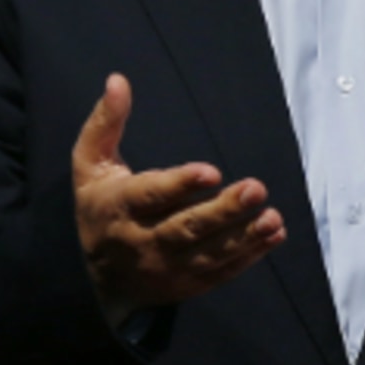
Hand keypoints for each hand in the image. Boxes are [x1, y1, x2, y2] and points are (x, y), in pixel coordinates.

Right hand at [73, 73, 284, 327]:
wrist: (99, 279)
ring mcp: (166, 267)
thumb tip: (118, 80)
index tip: (211, 171)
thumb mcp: (91, 166)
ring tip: (272, 218)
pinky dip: (249, 256)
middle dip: (222, 210)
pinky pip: (221, 272)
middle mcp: (141, 241)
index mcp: (117, 207)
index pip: (150, 196)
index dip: (180, 185)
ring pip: (208, 253)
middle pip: (185, 228)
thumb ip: (106, 124)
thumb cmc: (101, 206)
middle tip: (256, 188)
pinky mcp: (188, 284)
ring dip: (243, 236)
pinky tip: (273, 235)